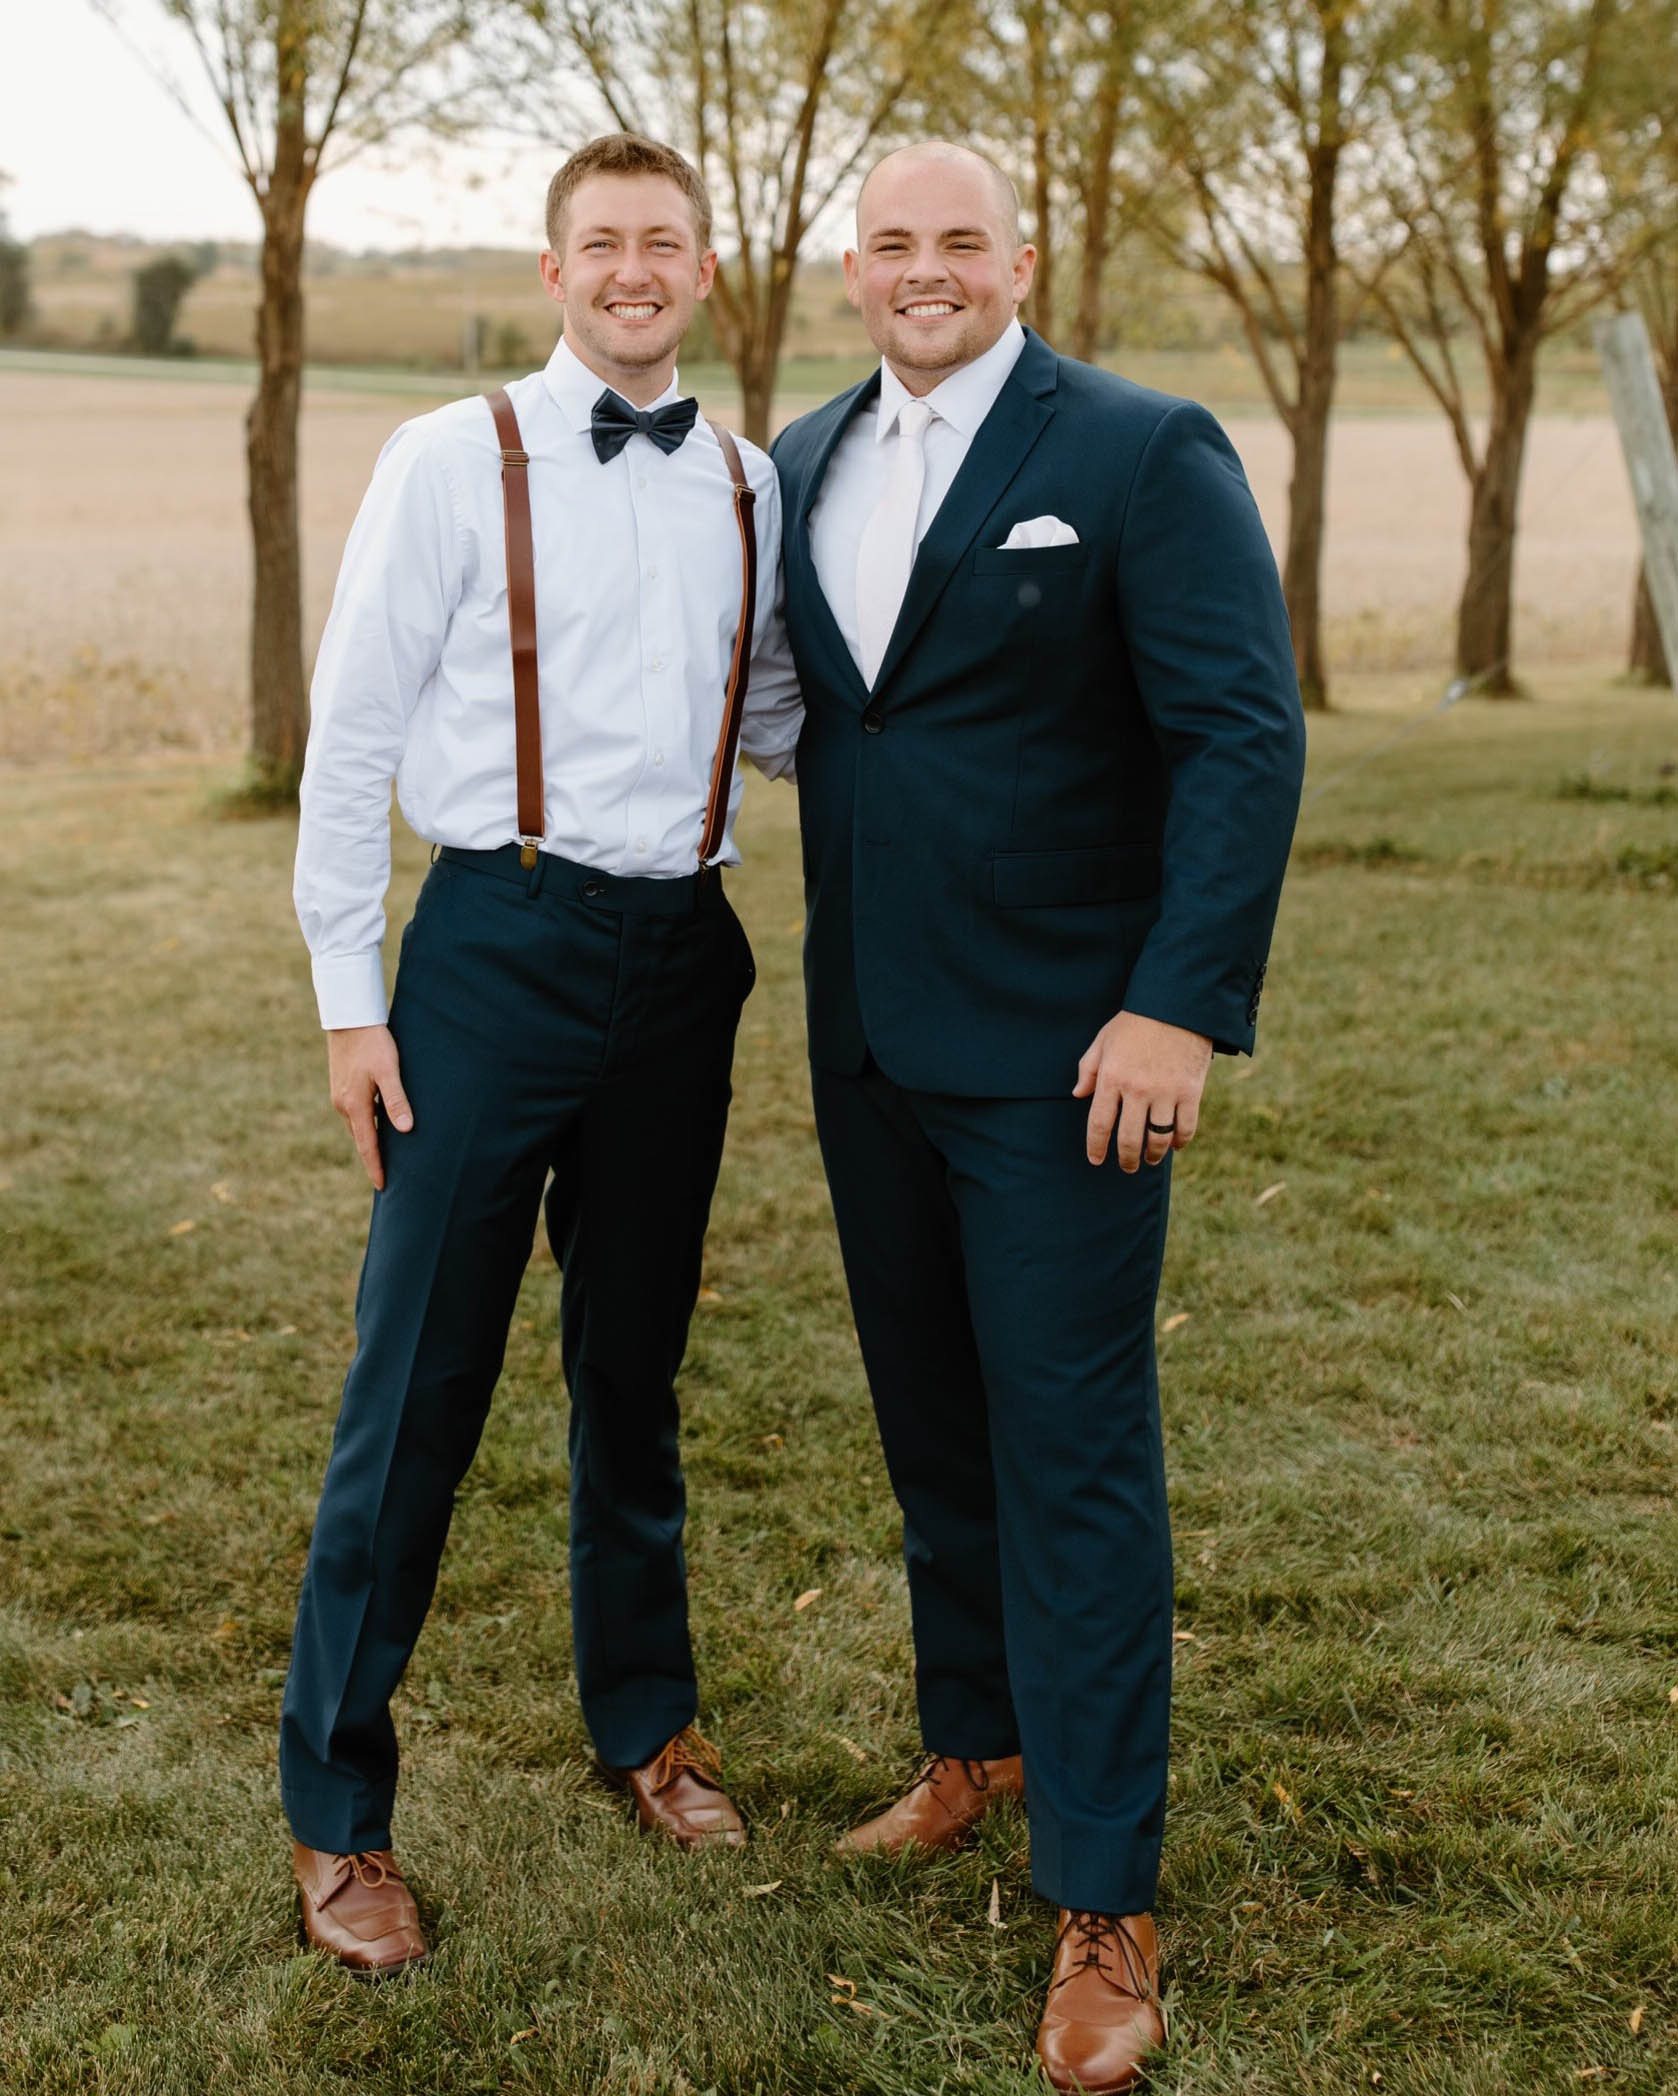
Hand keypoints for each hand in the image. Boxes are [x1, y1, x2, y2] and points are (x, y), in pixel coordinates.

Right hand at [327, 1025, 412, 1189]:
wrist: (349, 1018)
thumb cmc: (373, 1043)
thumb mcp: (389, 1071)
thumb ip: (397, 1100)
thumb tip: (405, 1130)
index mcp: (355, 1106)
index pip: (367, 1146)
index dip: (376, 1167)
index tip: (383, 1187)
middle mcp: (343, 1105)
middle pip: (361, 1140)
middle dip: (373, 1159)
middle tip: (386, 1178)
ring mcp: (340, 1096)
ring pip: (358, 1126)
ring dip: (370, 1142)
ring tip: (385, 1157)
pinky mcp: (341, 1087)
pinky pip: (356, 1114)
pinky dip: (366, 1125)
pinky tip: (378, 1126)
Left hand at [1073, 1012, 1212, 1170]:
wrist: (1176, 1006)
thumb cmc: (1135, 1022)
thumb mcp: (1103, 1041)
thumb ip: (1088, 1069)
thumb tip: (1078, 1094)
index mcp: (1112, 1078)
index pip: (1099, 1124)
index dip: (1096, 1147)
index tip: (1097, 1160)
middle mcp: (1137, 1090)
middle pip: (1129, 1138)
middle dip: (1126, 1159)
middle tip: (1128, 1166)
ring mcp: (1165, 1092)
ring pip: (1158, 1138)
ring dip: (1153, 1155)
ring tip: (1150, 1160)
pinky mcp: (1190, 1092)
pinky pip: (1185, 1127)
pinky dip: (1180, 1141)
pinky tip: (1174, 1145)